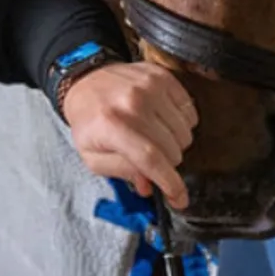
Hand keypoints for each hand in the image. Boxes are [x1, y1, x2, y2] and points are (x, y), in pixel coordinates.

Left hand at [59, 61, 197, 207]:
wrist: (85, 81)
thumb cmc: (89, 121)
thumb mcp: (93, 157)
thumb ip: (121, 172)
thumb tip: (149, 185)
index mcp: (112, 126)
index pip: (151, 159)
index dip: (170, 183)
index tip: (180, 199)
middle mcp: (133, 104)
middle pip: (172, 149)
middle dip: (166, 161)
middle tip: (151, 156)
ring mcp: (150, 87)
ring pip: (184, 131)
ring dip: (175, 141)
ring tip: (156, 136)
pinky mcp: (162, 76)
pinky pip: (189, 110)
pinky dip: (181, 121)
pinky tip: (164, 120)